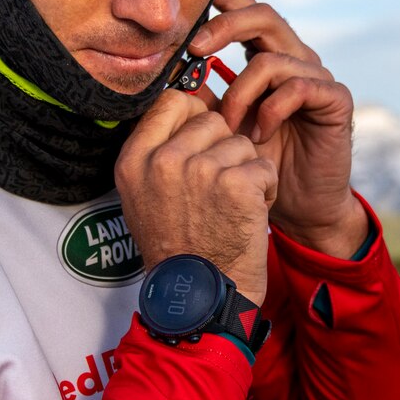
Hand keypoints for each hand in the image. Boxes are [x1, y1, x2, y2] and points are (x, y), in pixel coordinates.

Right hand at [116, 89, 276, 306]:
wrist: (200, 298)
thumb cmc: (178, 250)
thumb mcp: (143, 196)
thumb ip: (158, 150)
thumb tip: (190, 103)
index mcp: (134, 159)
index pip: (172, 101)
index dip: (196, 116)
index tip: (204, 142)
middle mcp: (162, 160)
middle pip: (212, 120)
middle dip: (224, 149)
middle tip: (218, 189)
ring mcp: (199, 170)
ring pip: (241, 143)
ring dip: (246, 172)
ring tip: (232, 207)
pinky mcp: (236, 184)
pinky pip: (264, 166)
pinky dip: (265, 190)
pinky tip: (249, 215)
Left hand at [192, 0, 367, 257]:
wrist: (299, 205)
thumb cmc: (261, 164)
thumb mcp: (223, 127)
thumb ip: (204, 96)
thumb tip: (167, 70)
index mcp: (270, 57)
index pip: (249, 13)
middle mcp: (296, 59)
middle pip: (264, 15)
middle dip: (225, 26)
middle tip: (195, 48)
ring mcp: (318, 77)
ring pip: (272, 59)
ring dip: (241, 92)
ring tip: (229, 126)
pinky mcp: (335, 99)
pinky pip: (298, 87)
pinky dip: (272, 110)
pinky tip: (260, 135)